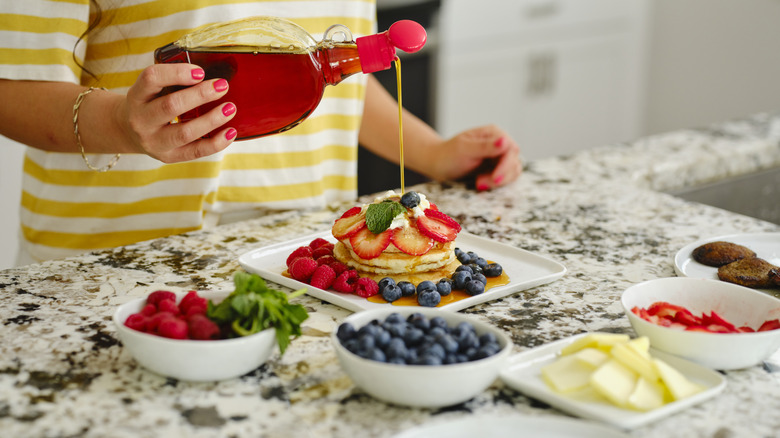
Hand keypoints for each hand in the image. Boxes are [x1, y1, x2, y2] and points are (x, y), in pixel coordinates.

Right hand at [118, 63, 236, 162]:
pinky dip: (216, 143)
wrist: (127, 132)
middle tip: (222, 86)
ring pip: (185, 132)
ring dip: (211, 120)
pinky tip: (230, 132)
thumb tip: (213, 77)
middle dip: (200, 95)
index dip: (177, 73)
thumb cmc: (149, 104)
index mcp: (137, 95)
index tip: (200, 71)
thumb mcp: (151, 89)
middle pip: (171, 106)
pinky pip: (195, 152)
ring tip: (230, 108)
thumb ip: (172, 80)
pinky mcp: (168, 157)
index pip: (152, 79)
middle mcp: (141, 120)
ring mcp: (154, 141)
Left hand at [433, 125, 521, 190]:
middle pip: (514, 162)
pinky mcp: (497, 169)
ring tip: (478, 183)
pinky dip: (496, 184)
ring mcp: (500, 157)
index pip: (510, 149)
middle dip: (501, 176)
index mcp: (493, 133)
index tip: (495, 178)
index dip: (506, 165)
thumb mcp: (464, 149)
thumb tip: (504, 141)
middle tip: (480, 184)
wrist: (438, 164)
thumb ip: (485, 146)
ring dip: (498, 182)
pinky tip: (480, 184)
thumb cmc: (448, 154)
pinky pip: (506, 178)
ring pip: (513, 172)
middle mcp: (500, 143)